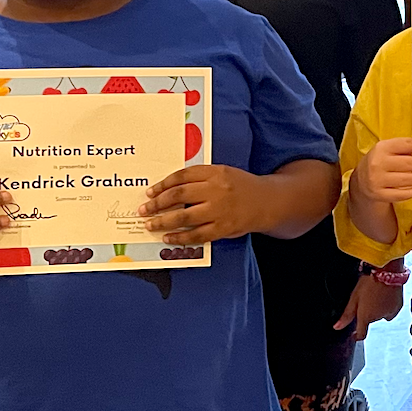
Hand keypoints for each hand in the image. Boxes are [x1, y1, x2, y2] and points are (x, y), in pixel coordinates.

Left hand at [138, 164, 273, 243]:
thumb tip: (168, 190)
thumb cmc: (241, 186)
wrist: (267, 201)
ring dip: (163, 221)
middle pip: (179, 195)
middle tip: (144, 209)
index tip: (150, 192)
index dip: (163, 185)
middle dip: (157, 203)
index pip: (182, 176)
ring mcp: (220, 210)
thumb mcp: (223, 173)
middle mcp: (217, 190)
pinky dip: (180, 237)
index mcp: (216, 173)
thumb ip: (200, 178)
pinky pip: (197, 235)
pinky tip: (168, 237)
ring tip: (150, 224)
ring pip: (185, 216)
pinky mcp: (224, 228)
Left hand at [336, 263, 406, 337]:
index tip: (354, 335)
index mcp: (366, 317)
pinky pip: (390, 310)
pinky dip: (387, 306)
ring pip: (380, 315)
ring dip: (377, 310)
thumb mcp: (353, 297)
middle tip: (365, 300)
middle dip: (367, 314)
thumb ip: (346, 315)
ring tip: (375, 295)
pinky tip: (384, 296)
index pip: (361, 334)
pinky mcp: (398, 306)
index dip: (356, 336)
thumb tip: (337, 327)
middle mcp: (378, 317)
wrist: (387, 271)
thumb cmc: (369, 282)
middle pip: (370, 321)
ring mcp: (389, 312)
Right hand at [357, 137, 411, 203]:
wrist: (360, 182)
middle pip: (410, 163)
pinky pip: (403, 194)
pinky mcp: (380, 194)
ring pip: (408, 180)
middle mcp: (378, 163)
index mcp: (382, 147)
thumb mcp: (388, 151)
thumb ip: (406, 150)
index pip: (407, 144)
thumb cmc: (381, 162)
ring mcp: (378, 180)